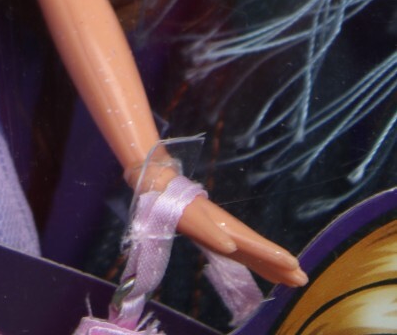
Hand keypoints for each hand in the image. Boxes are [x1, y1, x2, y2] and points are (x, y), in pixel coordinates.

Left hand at [178, 194, 306, 286]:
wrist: (169, 193)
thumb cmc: (181, 207)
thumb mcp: (192, 218)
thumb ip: (210, 232)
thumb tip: (231, 247)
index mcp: (229, 228)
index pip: (257, 244)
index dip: (274, 255)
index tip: (294, 264)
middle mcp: (234, 234)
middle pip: (262, 252)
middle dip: (282, 265)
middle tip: (304, 279)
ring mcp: (230, 237)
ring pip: (258, 255)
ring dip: (276, 268)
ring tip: (296, 280)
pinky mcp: (225, 242)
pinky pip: (249, 257)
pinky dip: (263, 266)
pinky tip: (271, 274)